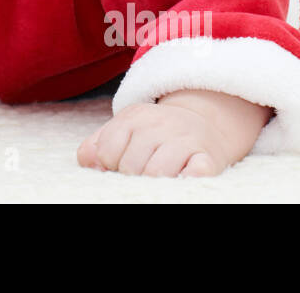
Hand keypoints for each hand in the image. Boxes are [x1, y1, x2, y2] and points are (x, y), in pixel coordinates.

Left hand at [76, 91, 269, 176]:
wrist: (203, 123)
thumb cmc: (153, 135)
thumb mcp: (123, 130)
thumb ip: (98, 145)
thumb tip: (91, 164)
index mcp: (134, 116)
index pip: (107, 151)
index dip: (110, 164)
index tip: (120, 163)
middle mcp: (160, 124)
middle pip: (130, 166)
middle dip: (131, 176)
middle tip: (141, 172)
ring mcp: (186, 140)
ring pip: (156, 173)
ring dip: (153, 183)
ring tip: (157, 178)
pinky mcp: (208, 158)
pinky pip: (193, 175)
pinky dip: (183, 181)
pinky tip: (179, 179)